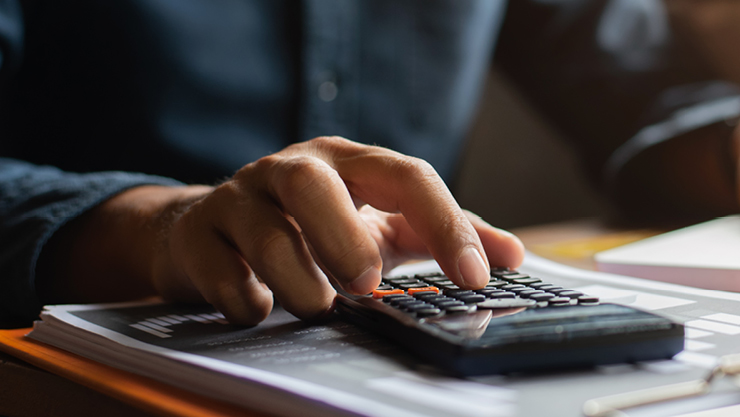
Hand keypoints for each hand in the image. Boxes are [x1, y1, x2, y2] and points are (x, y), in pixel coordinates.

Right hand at [45, 137, 523, 324]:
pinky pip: (217, 268)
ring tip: (319, 306)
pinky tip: (260, 309)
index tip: (475, 276)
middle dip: (342, 237)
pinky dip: (244, 297)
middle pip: (313, 185)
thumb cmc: (315, 225)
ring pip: (263, 232)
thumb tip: (510, 254)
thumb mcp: (384, 222)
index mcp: (349, 163)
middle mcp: (291, 171)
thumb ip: (443, 233)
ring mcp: (239, 200)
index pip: (407, 176)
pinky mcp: (198, 236)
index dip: (446, 224)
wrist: (213, 231)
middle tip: (367, 285)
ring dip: (297, 280)